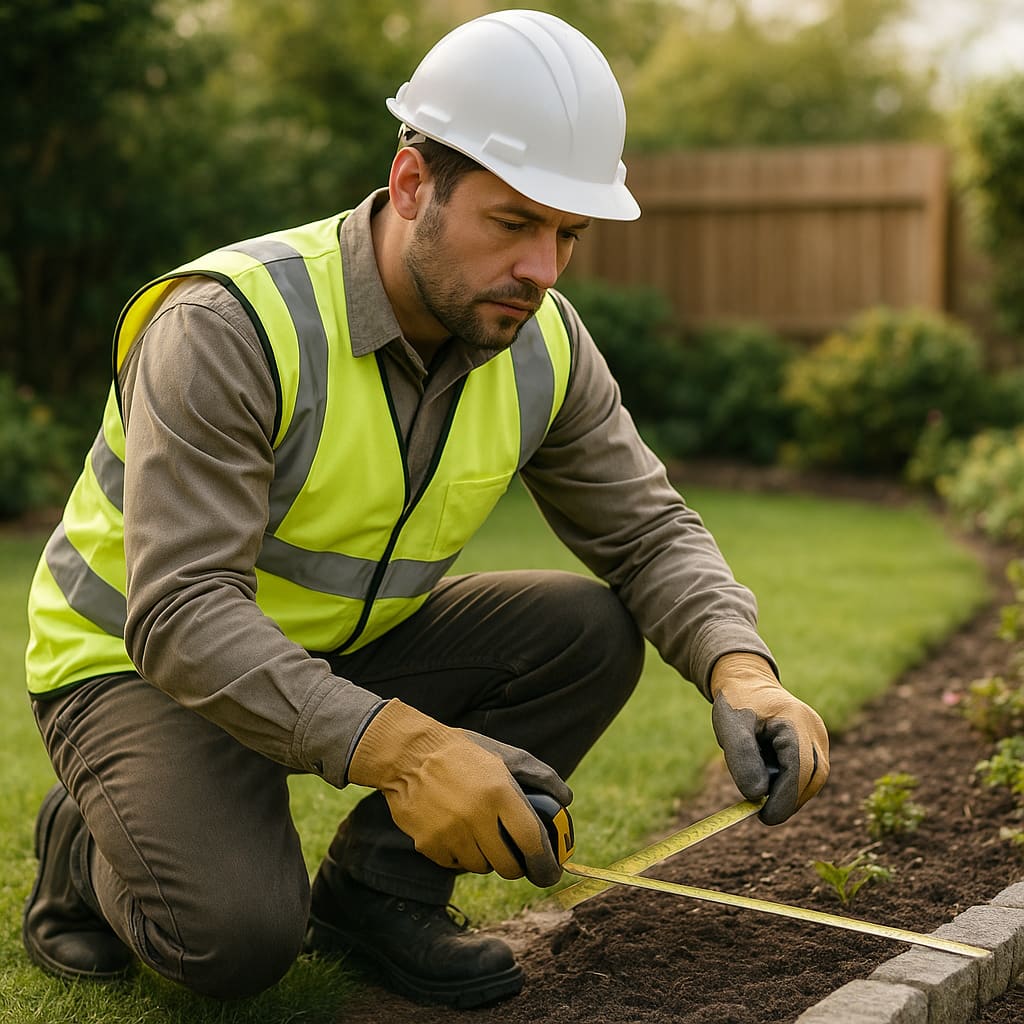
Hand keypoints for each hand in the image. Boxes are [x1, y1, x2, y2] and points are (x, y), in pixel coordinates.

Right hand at [347, 700, 565, 885]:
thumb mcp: (502, 756)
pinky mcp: (428, 845)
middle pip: (509, 866)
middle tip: (515, 855)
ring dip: (486, 856)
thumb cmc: (462, 754)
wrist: (408, 754)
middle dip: (517, 865)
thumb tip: (566, 800)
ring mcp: (450, 833)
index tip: (551, 872)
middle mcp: (475, 816)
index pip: (532, 842)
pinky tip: (455, 829)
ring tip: (478, 830)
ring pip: (481, 867)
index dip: (546, 864)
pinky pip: (455, 864)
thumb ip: (538, 776)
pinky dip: (460, 854)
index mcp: (499, 792)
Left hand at [710, 653, 828, 824]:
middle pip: (813, 777)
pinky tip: (768, 773)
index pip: (800, 768)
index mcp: (795, 720)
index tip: (762, 816)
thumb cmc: (737, 703)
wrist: (747, 682)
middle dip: (788, 799)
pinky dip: (789, 781)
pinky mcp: (816, 744)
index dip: (784, 798)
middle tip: (761, 812)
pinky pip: (809, 772)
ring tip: (760, 780)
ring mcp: (819, 736)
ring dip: (789, 790)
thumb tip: (758, 795)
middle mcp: (815, 729)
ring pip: (814, 778)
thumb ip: (742, 759)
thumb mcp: (730, 728)